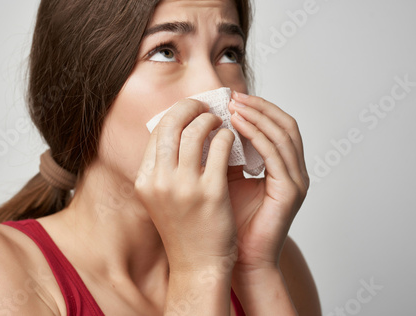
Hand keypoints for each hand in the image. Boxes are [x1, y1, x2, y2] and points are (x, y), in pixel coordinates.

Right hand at [134, 98, 237, 272]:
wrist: (199, 266)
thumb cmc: (185, 230)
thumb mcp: (162, 197)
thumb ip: (165, 166)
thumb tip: (178, 130)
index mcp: (144, 180)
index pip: (157, 132)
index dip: (175, 114)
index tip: (190, 109)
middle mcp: (159, 180)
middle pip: (172, 124)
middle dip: (191, 107)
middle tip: (206, 106)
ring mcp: (184, 186)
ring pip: (197, 131)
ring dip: (211, 119)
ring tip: (221, 122)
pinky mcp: (211, 192)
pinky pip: (220, 147)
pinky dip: (227, 136)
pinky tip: (232, 139)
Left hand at [226, 91, 309, 272]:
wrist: (235, 259)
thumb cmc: (226, 222)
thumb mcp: (222, 179)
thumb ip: (221, 154)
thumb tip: (204, 125)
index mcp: (281, 168)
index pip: (275, 126)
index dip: (257, 109)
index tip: (231, 98)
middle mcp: (294, 171)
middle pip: (284, 124)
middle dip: (258, 107)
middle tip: (233, 96)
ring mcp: (296, 181)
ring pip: (283, 135)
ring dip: (258, 116)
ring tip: (233, 106)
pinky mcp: (290, 192)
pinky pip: (276, 155)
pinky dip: (257, 136)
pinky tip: (237, 125)